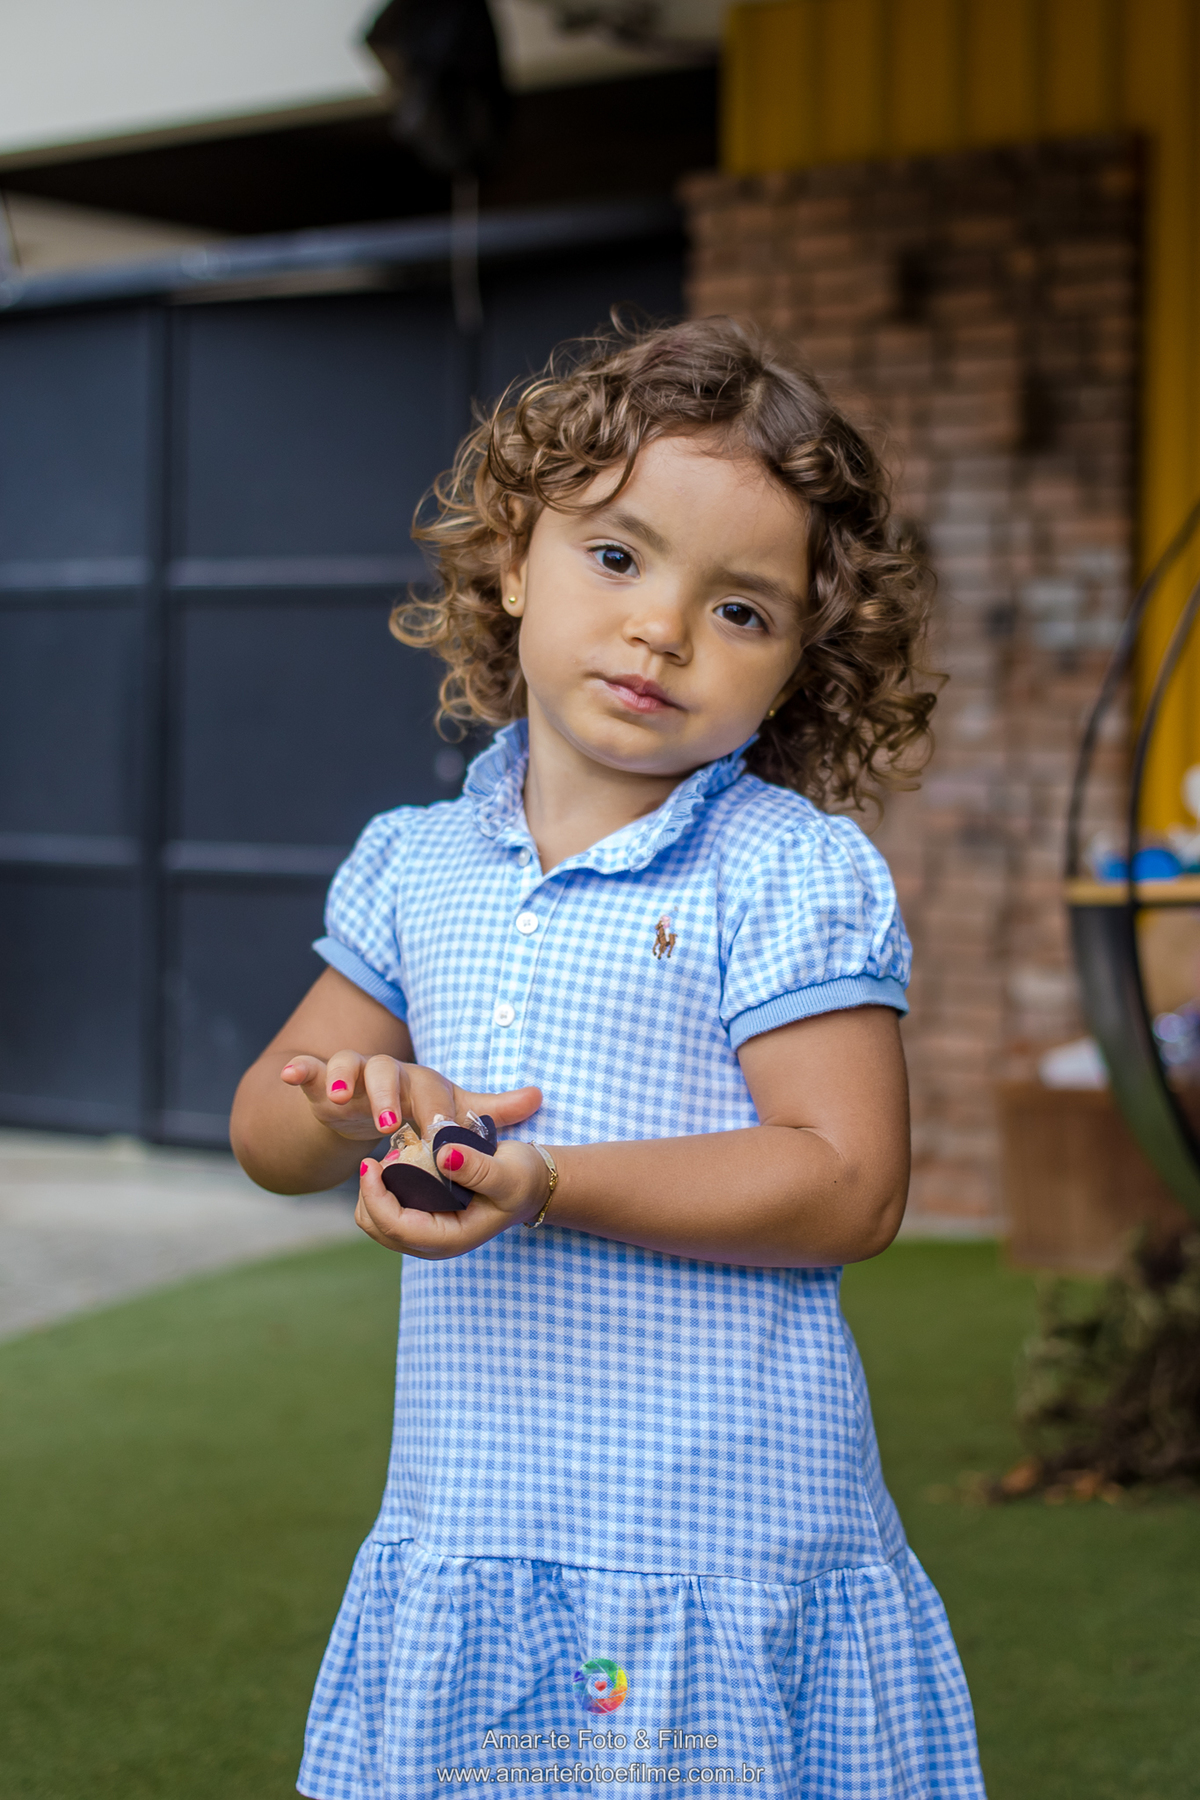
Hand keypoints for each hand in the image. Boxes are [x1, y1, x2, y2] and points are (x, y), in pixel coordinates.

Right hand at [279, 1049, 540, 1145]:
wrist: (369, 1107)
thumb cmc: (417, 1109)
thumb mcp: (452, 1109)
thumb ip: (491, 1109)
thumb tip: (539, 1096)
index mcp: (421, 1082)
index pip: (431, 1092)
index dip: (435, 1114)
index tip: (441, 1139)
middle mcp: (387, 1073)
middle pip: (389, 1072)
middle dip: (389, 1097)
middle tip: (390, 1125)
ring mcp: (352, 1075)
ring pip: (348, 1064)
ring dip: (344, 1078)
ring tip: (340, 1099)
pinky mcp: (322, 1082)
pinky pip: (310, 1069)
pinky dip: (299, 1069)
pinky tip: (291, 1075)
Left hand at [355, 1133, 556, 1259]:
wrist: (529, 1184)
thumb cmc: (521, 1180)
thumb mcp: (508, 1172)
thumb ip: (478, 1168)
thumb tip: (444, 1156)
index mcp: (450, 1239)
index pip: (396, 1226)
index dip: (375, 1196)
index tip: (370, 1162)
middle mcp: (433, 1243)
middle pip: (377, 1228)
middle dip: (370, 1194)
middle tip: (384, 1156)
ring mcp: (425, 1235)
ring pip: (376, 1221)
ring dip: (374, 1191)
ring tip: (393, 1158)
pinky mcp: (421, 1220)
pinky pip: (386, 1210)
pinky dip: (383, 1189)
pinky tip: (399, 1164)